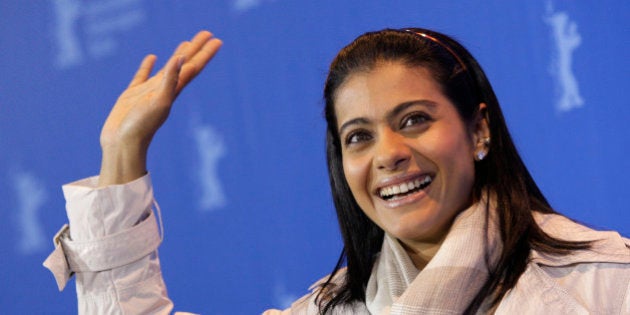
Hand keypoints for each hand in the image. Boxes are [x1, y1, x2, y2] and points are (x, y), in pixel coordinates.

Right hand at [98, 31, 221, 185]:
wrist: (122, 145)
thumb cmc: (141, 126)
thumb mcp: (159, 102)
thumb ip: (170, 80)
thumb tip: (182, 58)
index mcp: (174, 90)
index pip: (193, 67)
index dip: (205, 53)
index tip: (217, 39)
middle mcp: (165, 89)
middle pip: (185, 64)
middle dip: (196, 48)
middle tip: (207, 33)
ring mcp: (149, 92)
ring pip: (167, 68)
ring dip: (178, 55)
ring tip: (187, 43)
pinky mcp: (132, 95)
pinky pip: (143, 75)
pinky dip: (148, 65)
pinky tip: (153, 57)